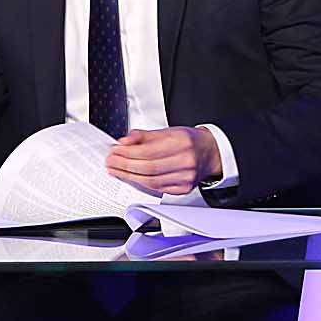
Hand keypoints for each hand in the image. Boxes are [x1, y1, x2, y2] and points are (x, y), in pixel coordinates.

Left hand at [104, 126, 220, 195]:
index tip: (114, 151)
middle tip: (111, 162)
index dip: (128, 153)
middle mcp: (186, 161)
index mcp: (182, 142)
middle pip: (148, 168)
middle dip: (125, 166)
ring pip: (151, 181)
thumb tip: (124, 142)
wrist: (209, 153)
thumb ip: (144, 136)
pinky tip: (131, 178)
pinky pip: (157, 189)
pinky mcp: (183, 189)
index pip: (149, 151)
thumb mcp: (168, 131)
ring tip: (116, 170)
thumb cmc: (188, 141)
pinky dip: (140, 184)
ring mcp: (186, 178)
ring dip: (129, 176)